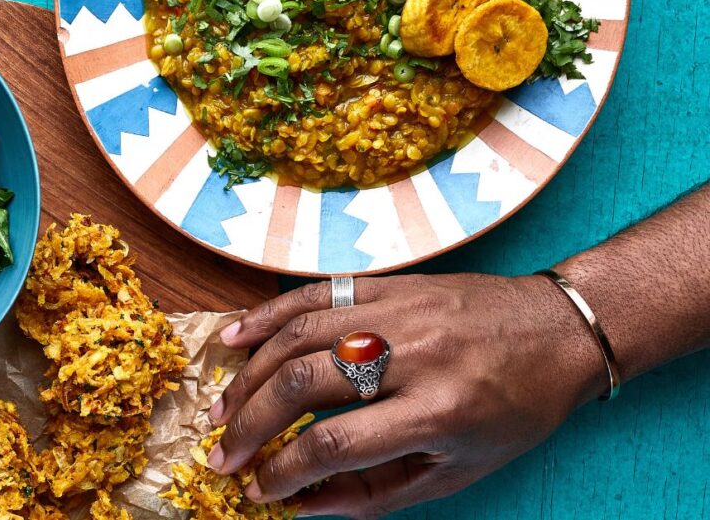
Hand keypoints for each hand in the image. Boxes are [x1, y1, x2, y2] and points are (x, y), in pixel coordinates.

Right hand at [206, 273, 608, 518]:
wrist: (559, 330)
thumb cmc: (514, 410)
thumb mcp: (459, 470)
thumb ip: (376, 493)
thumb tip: (304, 507)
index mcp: (439, 411)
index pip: (336, 443)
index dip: (285, 471)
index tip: (258, 489)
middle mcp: (414, 355)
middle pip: (304, 384)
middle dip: (251, 424)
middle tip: (222, 453)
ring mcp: (398, 310)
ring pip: (299, 336)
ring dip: (249, 375)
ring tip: (222, 410)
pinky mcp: (389, 282)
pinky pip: (314, 294)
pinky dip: (268, 316)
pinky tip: (234, 338)